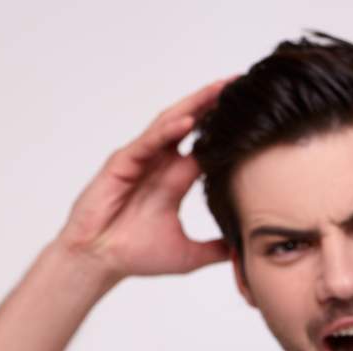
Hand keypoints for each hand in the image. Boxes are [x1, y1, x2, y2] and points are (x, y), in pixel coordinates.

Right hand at [54, 74, 238, 278]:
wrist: (100, 262)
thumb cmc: (136, 254)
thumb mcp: (189, 256)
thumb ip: (217, 249)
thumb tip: (245, 253)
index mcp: (175, 178)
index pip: (205, 144)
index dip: (225, 128)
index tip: (252, 113)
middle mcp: (159, 163)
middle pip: (190, 124)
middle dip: (213, 104)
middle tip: (240, 84)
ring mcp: (140, 160)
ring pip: (170, 125)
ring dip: (194, 105)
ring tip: (219, 89)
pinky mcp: (122, 164)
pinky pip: (147, 142)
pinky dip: (166, 130)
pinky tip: (187, 120)